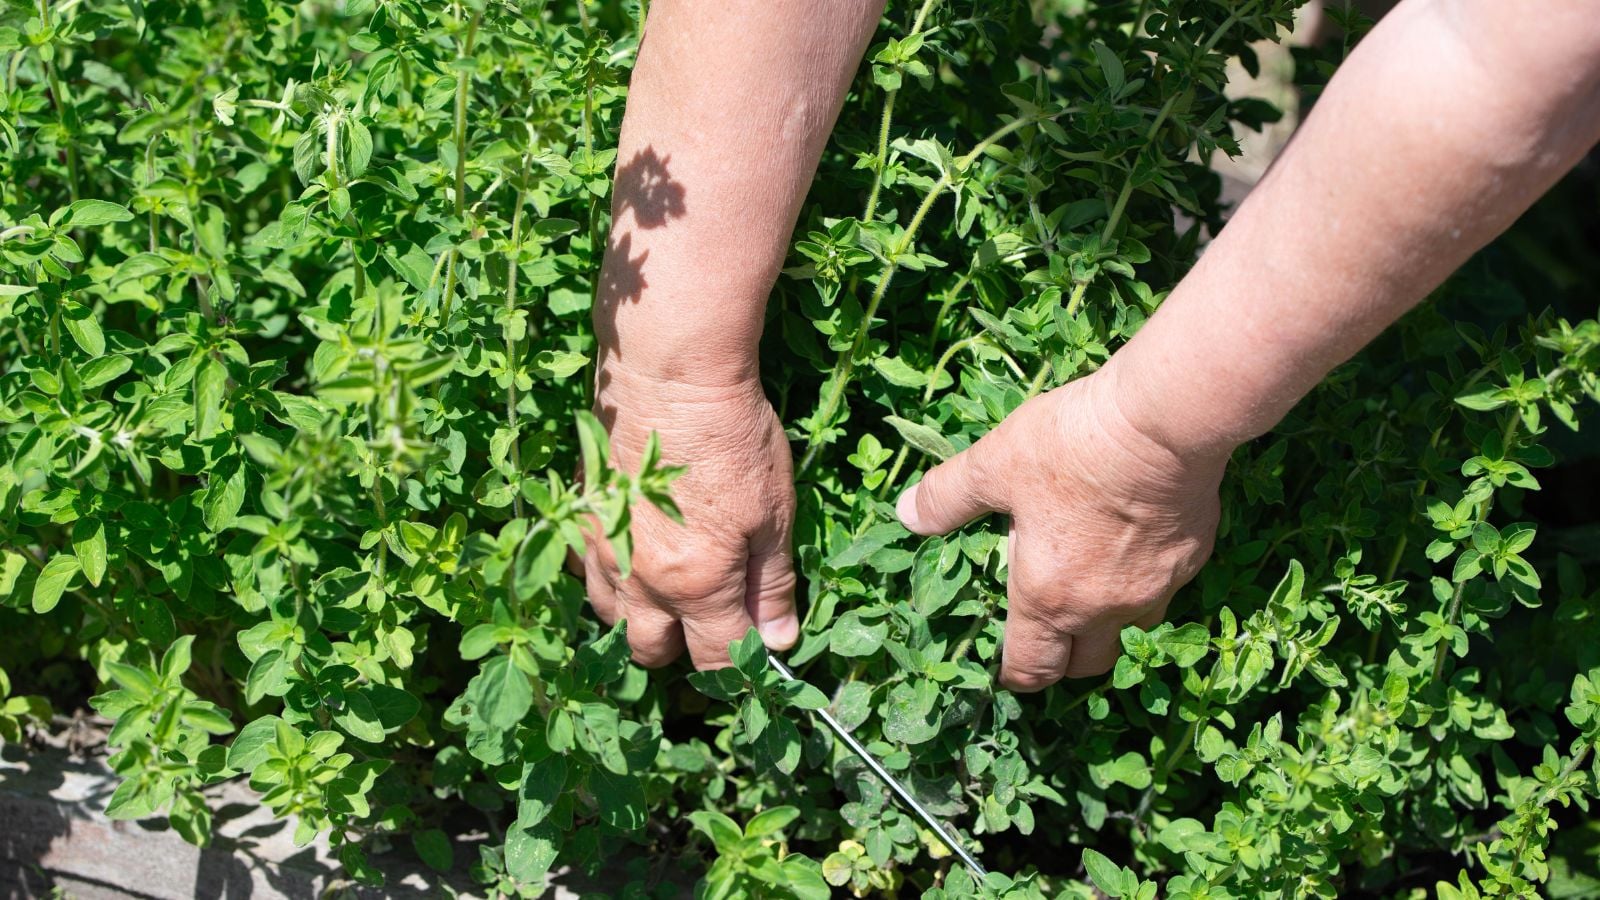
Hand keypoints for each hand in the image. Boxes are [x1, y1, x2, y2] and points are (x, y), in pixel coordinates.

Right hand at [583, 368, 797, 668]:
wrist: (670, 375)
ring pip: (611, 619)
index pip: (717, 660)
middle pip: (652, 652)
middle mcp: (641, 582)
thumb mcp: (774, 514)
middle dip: (683, 647)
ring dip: (641, 616)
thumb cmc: (734, 439)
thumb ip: (772, 584)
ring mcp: (603, 552)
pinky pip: (584, 574)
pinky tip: (632, 550)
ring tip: (670, 586)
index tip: (755, 649)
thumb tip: (778, 643)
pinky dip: (608, 578)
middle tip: (711, 614)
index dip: (741, 666)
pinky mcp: (580, 519)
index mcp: (697, 586)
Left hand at [894, 365, 1226, 691]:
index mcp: (1049, 596)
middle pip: (1086, 664)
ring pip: (1132, 630)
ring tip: (1090, 588)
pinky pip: (1164, 589)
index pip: (1032, 669)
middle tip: (1046, 632)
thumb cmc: (1072, 447)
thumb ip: (948, 498)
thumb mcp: (994, 464)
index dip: (1015, 675)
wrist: (1165, 422)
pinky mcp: (1193, 559)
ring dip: (1108, 624)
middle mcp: (1106, 608)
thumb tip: (906, 514)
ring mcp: (1157, 588)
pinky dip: (1144, 582)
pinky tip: (1133, 544)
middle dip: (1062, 659)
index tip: (1006, 666)